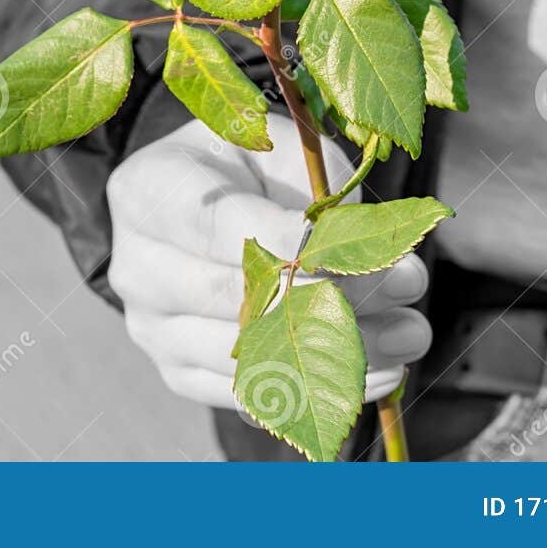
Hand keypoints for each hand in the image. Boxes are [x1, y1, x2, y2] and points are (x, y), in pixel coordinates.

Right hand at [106, 116, 431, 410]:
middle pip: (233, 298)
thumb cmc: (246, 169)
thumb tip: (368, 253)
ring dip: (336, 350)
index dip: (288, 241)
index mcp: (148, 193)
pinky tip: (377, 375)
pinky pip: (246, 395)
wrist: (195, 201)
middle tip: (408, 285)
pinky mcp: (177, 371)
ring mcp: (152, 327)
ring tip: (409, 333)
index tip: (354, 248)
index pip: (217, 226)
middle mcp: (137, 266)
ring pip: (244, 354)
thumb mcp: (277, 151)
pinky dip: (317, 389)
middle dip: (331, 296)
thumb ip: (312, 192)